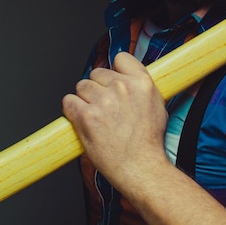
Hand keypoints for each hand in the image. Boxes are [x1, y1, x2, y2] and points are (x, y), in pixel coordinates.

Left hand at [62, 52, 168, 187]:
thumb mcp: (157, 104)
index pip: (120, 58)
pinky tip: (81, 119)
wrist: (140, 166)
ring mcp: (103, 101)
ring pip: (82, 86)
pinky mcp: (86, 116)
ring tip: (95, 115)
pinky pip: (68, 101)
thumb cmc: (149, 141)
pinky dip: (72, 110)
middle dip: (98, 87)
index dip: (115, 70)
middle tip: (104, 106)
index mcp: (142, 82)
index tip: (112, 81)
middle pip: (97, 73)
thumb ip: (142, 86)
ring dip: (84, 99)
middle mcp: (122, 87)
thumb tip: (129, 77)